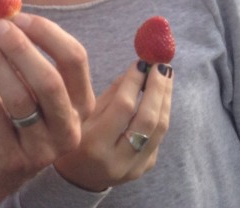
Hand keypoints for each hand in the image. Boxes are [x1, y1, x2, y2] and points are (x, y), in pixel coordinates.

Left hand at [0, 12, 93, 199]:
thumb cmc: (19, 109)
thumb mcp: (31, 81)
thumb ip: (27, 46)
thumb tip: (5, 6)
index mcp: (81, 102)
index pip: (75, 59)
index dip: (47, 33)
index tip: (18, 16)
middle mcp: (69, 128)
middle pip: (49, 81)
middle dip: (20, 48)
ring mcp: (42, 149)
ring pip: (20, 98)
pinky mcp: (11, 159)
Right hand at [53, 59, 173, 191]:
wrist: (78, 178)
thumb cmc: (74, 139)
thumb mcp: (82, 115)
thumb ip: (110, 95)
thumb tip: (136, 69)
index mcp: (94, 145)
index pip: (122, 108)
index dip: (134, 82)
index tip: (141, 61)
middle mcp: (117, 160)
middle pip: (148, 120)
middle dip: (157, 88)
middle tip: (161, 65)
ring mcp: (134, 167)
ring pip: (159, 129)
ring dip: (165, 98)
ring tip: (165, 74)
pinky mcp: (144, 168)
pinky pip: (157, 136)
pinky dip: (160, 112)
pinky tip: (159, 95)